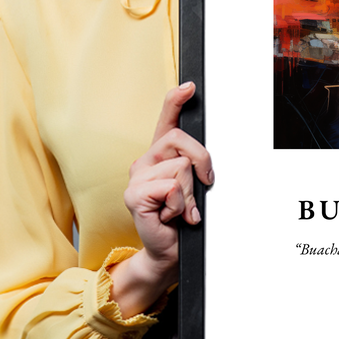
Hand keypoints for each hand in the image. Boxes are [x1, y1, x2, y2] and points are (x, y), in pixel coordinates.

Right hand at [109, 82, 213, 316]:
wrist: (169, 251)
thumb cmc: (183, 218)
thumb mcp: (194, 186)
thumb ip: (195, 166)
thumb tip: (204, 159)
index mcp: (160, 155)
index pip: (166, 120)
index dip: (176, 100)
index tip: (190, 87)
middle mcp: (145, 161)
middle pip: (181, 140)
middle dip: (202, 162)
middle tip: (203, 186)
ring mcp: (136, 177)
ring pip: (181, 167)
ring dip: (190, 193)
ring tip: (182, 209)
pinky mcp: (134, 195)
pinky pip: (171, 187)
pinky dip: (180, 205)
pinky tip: (171, 216)